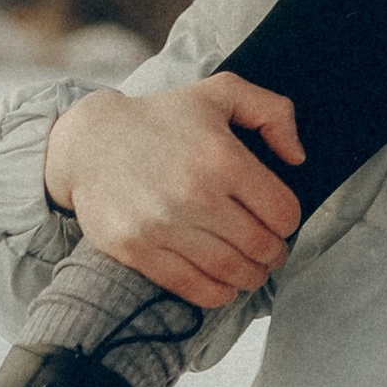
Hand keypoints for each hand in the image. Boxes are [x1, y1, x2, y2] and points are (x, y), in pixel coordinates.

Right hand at [41, 74, 306, 310]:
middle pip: (260, 246)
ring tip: (252, 269)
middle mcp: (195, 194)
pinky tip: (225, 286)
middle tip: (271, 251)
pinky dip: (218, 294)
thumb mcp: (221, 93)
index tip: (281, 221)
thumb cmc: (162, 117)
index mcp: (222, 157)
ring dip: (251, 277)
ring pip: (231, 271)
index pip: (282, 211)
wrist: (88, 142)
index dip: (289, 221)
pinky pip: (192, 287)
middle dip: (274, 253)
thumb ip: (273, 113)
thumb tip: (298, 158)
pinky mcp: (137, 250)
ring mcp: (163, 226)